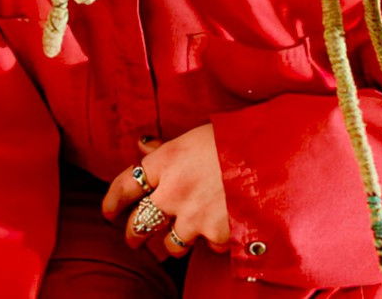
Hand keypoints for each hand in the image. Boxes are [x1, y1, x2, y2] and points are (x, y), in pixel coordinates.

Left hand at [102, 123, 230, 256]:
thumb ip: (166, 147)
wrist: (272, 154)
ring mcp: (193, 216)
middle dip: (133, 234)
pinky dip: (210, 240)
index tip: (108, 211)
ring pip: (167, 245)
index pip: (124, 185)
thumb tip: (142, 144)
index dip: (112, 201)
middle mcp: (173, 191)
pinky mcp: (215, 235)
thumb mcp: (195, 135)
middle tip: (134, 237)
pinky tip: (219, 227)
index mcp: (166, 160)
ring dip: (170, 244)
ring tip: (176, 240)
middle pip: (138, 224)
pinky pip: (205, 246)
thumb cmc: (233, 138)